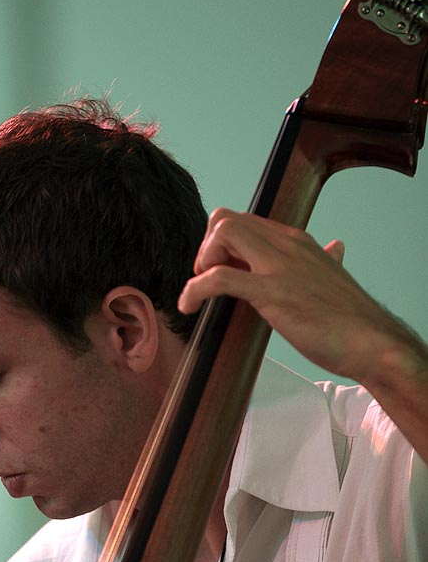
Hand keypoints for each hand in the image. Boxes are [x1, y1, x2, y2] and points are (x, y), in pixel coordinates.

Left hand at [178, 207, 403, 384]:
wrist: (372, 343)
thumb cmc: (352, 319)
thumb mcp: (335, 277)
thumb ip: (327, 260)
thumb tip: (335, 248)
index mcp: (297, 241)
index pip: (245, 220)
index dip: (222, 243)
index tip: (220, 270)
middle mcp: (286, 245)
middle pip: (226, 218)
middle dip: (206, 248)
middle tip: (207, 280)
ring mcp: (278, 267)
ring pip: (221, 234)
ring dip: (201, 262)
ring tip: (200, 292)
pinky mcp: (271, 293)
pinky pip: (219, 278)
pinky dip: (195, 289)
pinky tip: (190, 306)